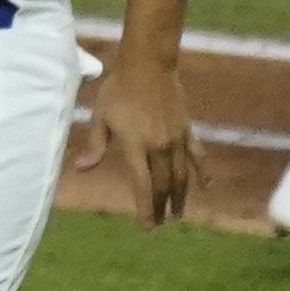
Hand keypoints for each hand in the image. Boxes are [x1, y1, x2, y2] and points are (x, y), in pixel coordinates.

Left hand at [76, 49, 194, 223]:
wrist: (148, 65)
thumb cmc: (119, 89)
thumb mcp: (100, 116)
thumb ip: (95, 145)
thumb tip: (81, 169)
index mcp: (136, 146)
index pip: (142, 184)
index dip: (145, 207)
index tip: (148, 225)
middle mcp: (159, 147)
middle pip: (163, 184)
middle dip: (161, 206)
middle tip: (160, 223)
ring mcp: (176, 139)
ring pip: (182, 175)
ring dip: (180, 196)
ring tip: (179, 213)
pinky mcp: (188, 130)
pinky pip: (198, 155)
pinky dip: (203, 172)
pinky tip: (208, 186)